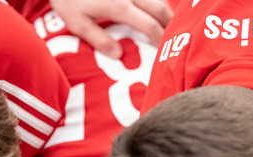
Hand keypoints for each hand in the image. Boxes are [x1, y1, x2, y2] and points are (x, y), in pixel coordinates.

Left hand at [49, 0, 172, 58]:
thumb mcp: (78, 23)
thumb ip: (99, 40)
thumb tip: (119, 55)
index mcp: (120, 8)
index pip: (149, 25)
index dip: (160, 38)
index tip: (164, 49)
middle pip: (160, 8)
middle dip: (170, 23)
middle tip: (175, 36)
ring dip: (164, 10)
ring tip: (167, 23)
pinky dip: (153, 0)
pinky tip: (152, 8)